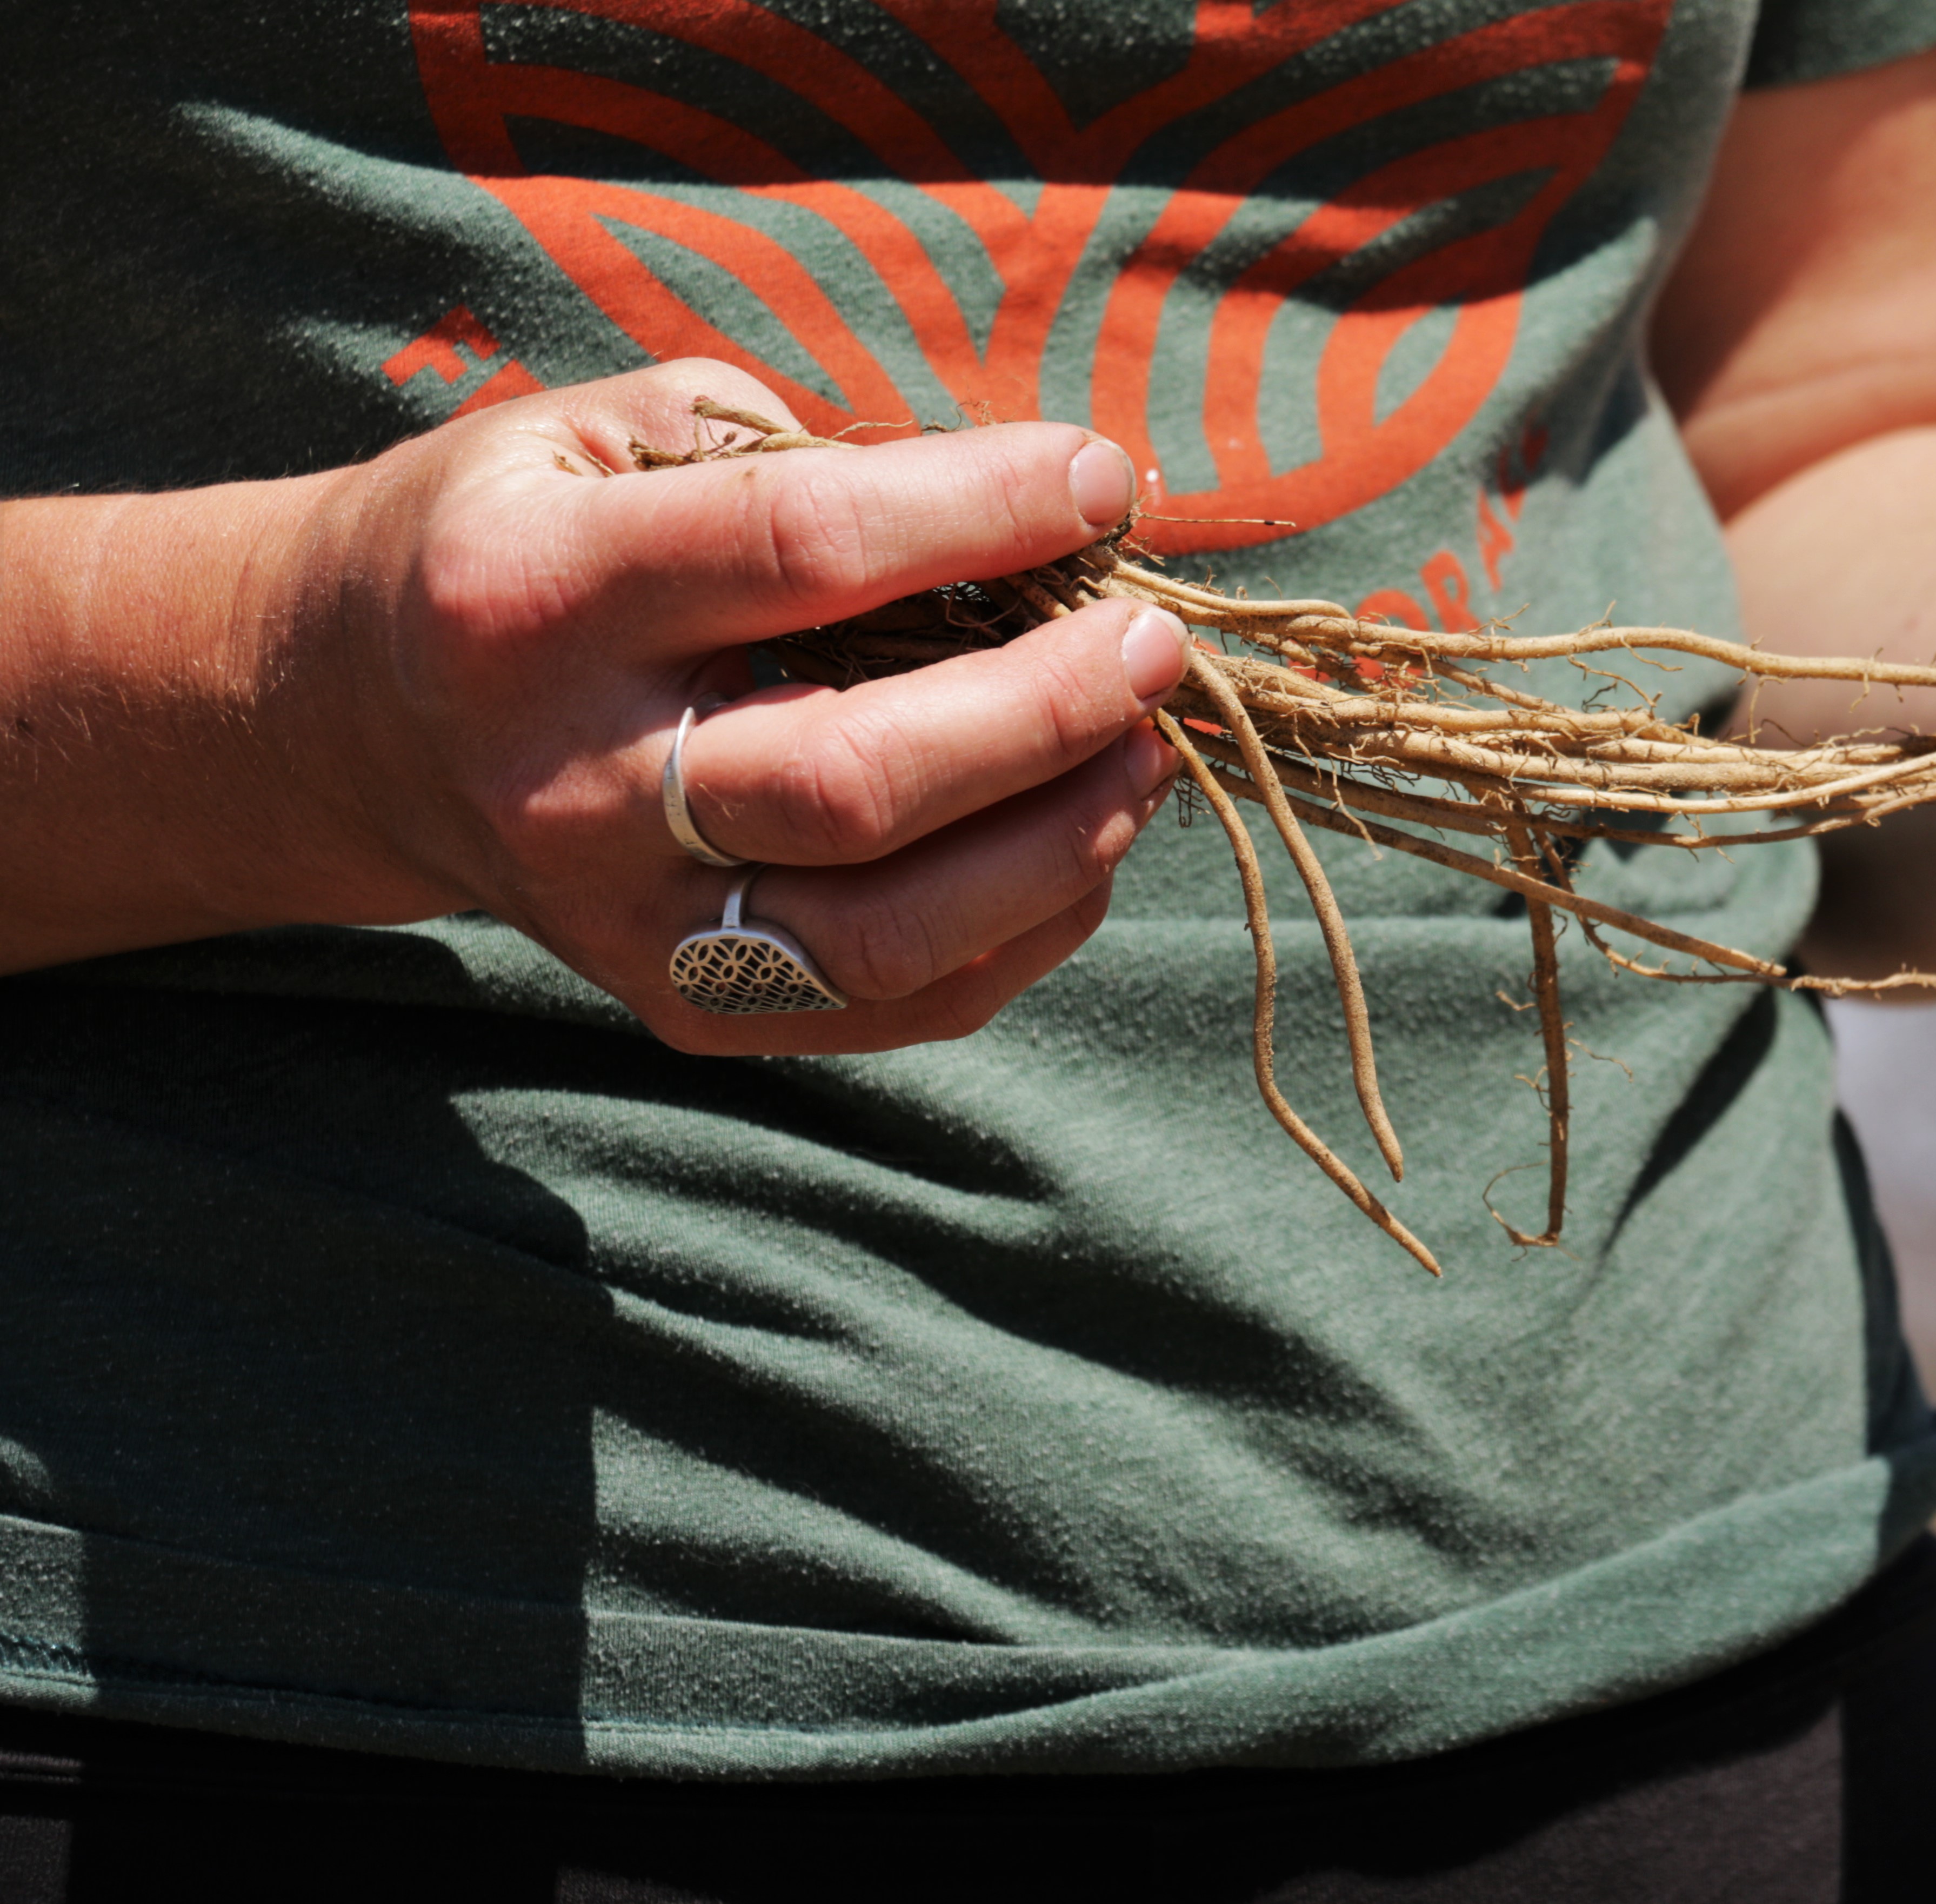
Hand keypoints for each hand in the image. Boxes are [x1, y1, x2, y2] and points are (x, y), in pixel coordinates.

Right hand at [34, 360, 1182, 1051]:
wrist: (355, 721)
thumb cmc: (525, 545)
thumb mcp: (614, 434)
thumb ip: (807, 459)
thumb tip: (1031, 509)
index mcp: (536, 595)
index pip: (800, 550)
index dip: (980, 510)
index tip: (1101, 480)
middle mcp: (575, 780)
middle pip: (858, 778)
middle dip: (1046, 706)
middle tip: (1153, 643)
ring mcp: (629, 922)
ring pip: (893, 930)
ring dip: (1061, 838)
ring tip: (1141, 746)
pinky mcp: (687, 1010)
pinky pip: (902, 1005)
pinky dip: (1029, 926)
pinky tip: (1080, 833)